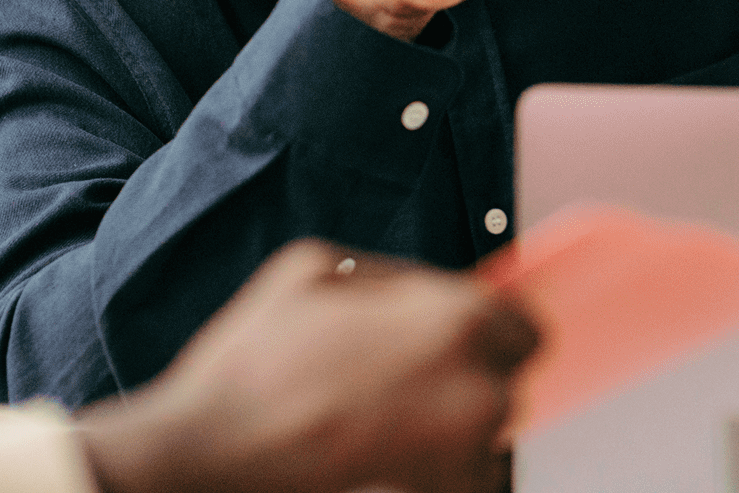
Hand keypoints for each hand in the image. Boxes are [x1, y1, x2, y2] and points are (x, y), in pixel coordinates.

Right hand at [76, 240, 539, 492]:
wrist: (215, 449)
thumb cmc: (257, 360)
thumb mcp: (316, 267)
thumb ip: (389, 276)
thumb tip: (419, 289)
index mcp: (455, 319)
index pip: (523, 325)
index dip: (490, 330)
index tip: (467, 339)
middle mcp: (477, 388)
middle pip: (510, 379)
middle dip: (471, 374)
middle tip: (408, 378)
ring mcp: (461, 454)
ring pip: (484, 432)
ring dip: (451, 422)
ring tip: (383, 416)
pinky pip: (460, 476)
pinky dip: (432, 466)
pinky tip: (376, 449)